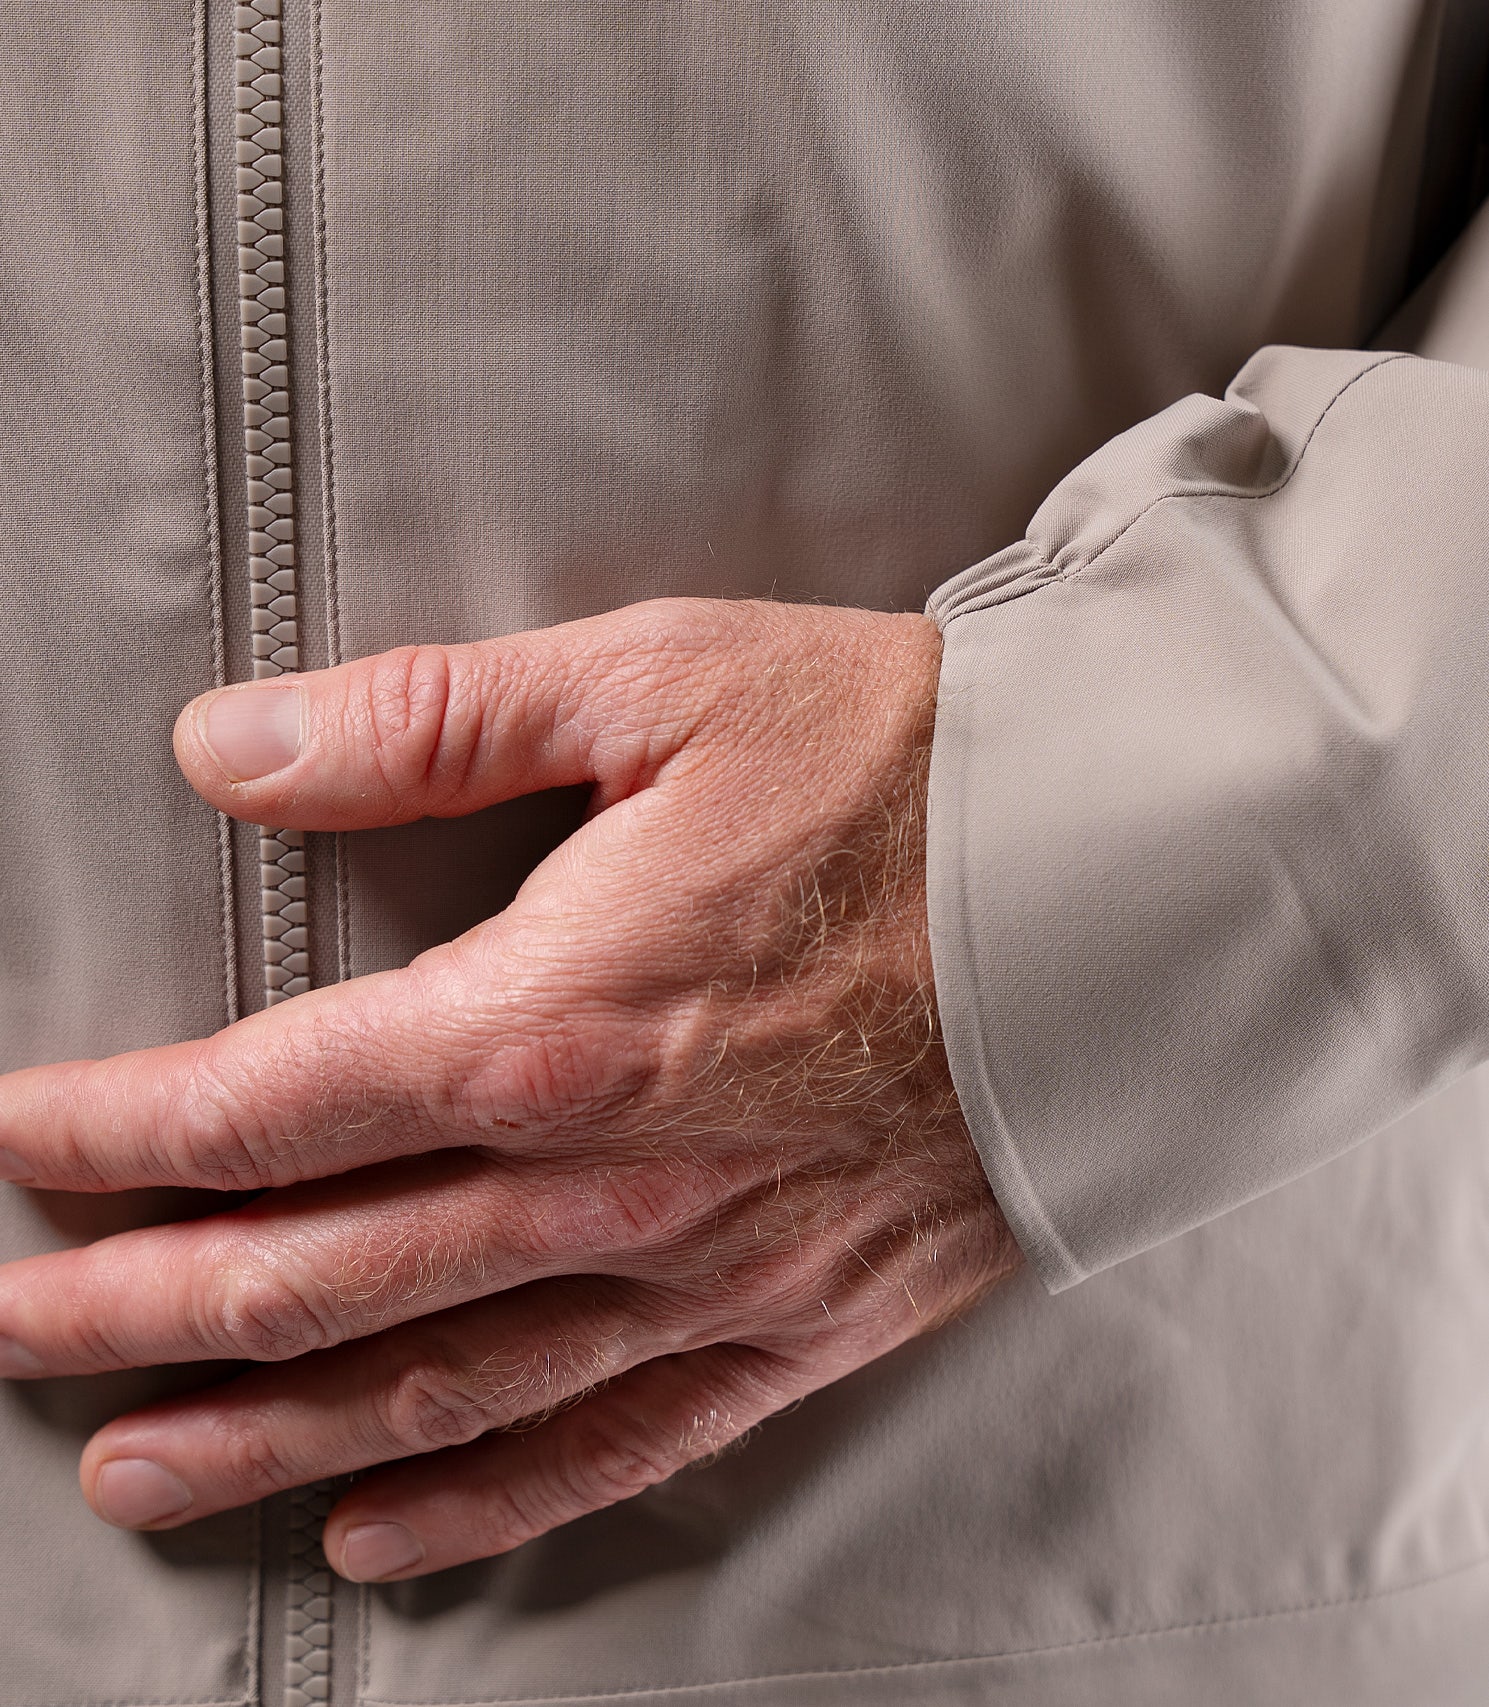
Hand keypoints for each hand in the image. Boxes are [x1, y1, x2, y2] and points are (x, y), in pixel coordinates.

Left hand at [0, 599, 1016, 1580]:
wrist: (1131, 872)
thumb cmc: (906, 767)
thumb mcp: (663, 683)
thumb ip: (432, 719)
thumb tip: (232, 748)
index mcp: (553, 1018)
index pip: (266, 1109)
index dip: (114, 1133)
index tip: (23, 1143)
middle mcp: (611, 1180)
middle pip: (318, 1279)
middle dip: (142, 1307)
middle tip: (19, 1330)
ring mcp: (710, 1272)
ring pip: (441, 1393)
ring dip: (267, 1436)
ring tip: (137, 1472)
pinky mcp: (805, 1318)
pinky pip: (619, 1445)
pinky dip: (488, 1503)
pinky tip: (387, 1534)